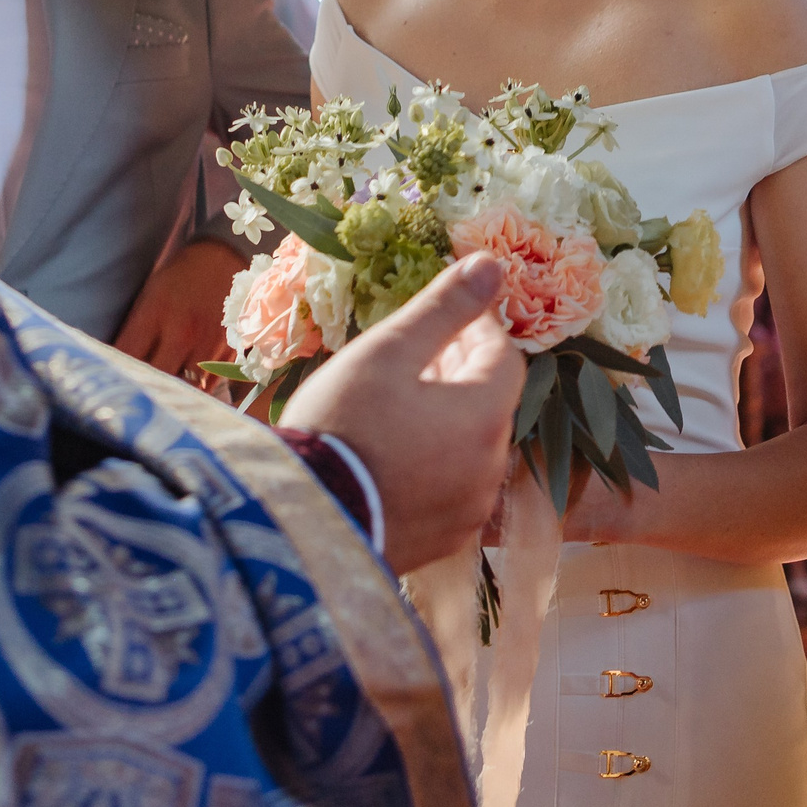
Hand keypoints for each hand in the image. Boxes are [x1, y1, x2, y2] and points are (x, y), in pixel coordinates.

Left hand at [115, 239, 241, 378]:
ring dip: (172, 390)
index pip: (126, 354)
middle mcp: (182, 330)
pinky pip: (209, 384)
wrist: (223, 258)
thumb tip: (118, 362)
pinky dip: (196, 389)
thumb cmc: (178, 276)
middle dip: (144, 385)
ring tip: (162, 393)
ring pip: (185, 386)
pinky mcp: (229, 350)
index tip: (111, 378)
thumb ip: (135, 329)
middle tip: (136, 391)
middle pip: (156, 376)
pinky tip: (187, 386)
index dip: (115, 370)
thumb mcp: (150, 294)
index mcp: (155, 312)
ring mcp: (208, 342)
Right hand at [285, 254, 523, 570]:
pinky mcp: (442, 541)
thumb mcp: (388, 352)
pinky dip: (432, 463)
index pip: (503, 356)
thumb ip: (444, 307)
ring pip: (470, 447)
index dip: (475, 329)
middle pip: (489, 403)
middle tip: (411, 355)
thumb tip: (493, 265)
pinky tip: (390, 455)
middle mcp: (490, 468)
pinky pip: (450, 488)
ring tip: (395, 404)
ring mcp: (468, 511)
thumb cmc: (342, 424)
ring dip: (446, 419)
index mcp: (486, 416)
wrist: (304, 521)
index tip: (441, 317)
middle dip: (459, 372)